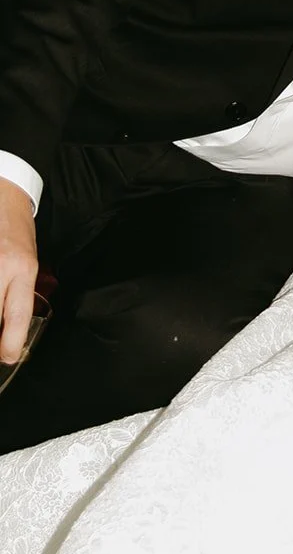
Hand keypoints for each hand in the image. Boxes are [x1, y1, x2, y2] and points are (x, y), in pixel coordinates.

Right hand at [0, 177, 37, 364]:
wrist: (4, 196)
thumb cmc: (17, 233)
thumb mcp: (28, 262)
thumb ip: (20, 293)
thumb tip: (11, 331)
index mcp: (23, 268)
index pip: (16, 314)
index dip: (9, 343)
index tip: (7, 357)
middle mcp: (1, 267)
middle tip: (0, 346)